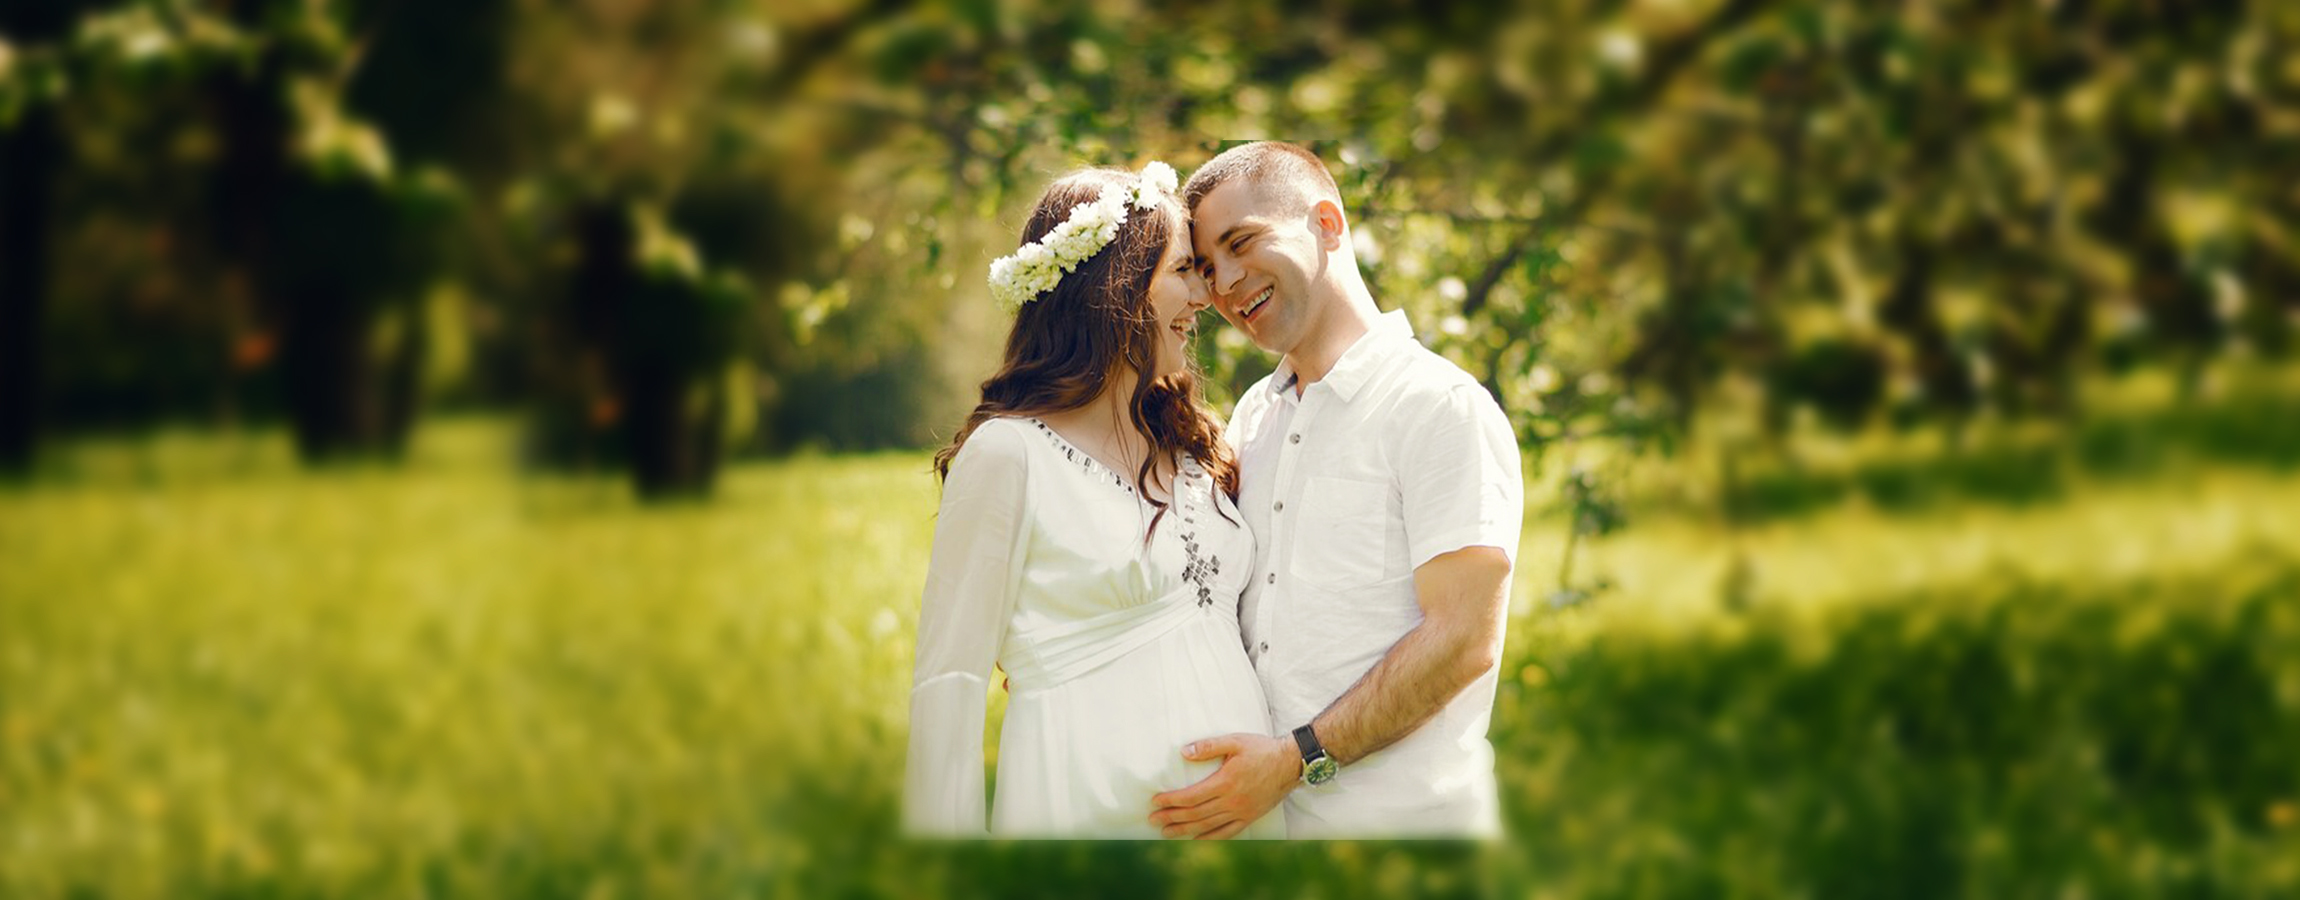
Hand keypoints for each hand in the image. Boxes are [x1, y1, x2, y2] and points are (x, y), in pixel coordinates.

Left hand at [1148, 733, 1297, 839]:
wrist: (1290, 764)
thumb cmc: (1261, 749)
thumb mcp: (1235, 741)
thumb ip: (1208, 746)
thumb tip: (1183, 752)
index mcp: (1225, 782)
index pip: (1191, 797)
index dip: (1171, 801)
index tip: (1156, 802)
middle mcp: (1231, 801)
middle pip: (1195, 814)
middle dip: (1172, 817)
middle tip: (1153, 820)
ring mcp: (1241, 812)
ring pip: (1207, 826)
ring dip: (1185, 830)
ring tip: (1167, 833)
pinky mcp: (1249, 817)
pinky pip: (1226, 833)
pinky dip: (1209, 837)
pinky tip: (1196, 839)